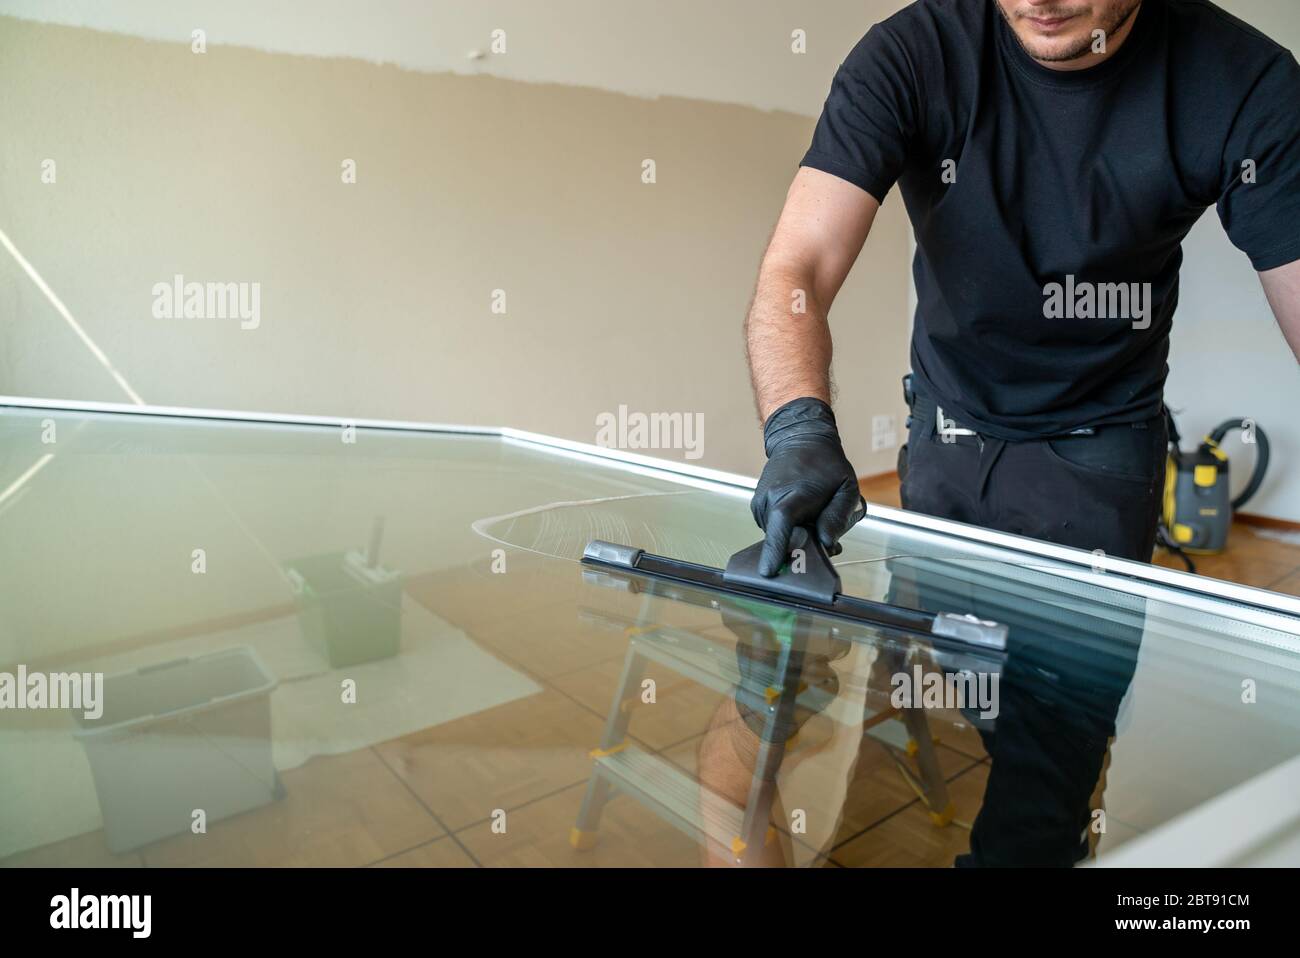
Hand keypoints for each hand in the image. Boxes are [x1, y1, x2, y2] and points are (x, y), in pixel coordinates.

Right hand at [750, 397, 864, 576]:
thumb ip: (838, 517)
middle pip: (781, 539)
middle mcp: (769, 500)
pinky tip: (801, 515)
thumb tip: (826, 543)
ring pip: (777, 535)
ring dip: (795, 536)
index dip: (774, 550)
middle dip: (801, 548)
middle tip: (825, 539)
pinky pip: (773, 529)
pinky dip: (787, 529)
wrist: (800, 439)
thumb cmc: (826, 464)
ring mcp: (760, 503)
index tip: (768, 571)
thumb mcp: (846, 488)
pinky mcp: (757, 506)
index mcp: (791, 495)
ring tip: (813, 518)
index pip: (780, 526)